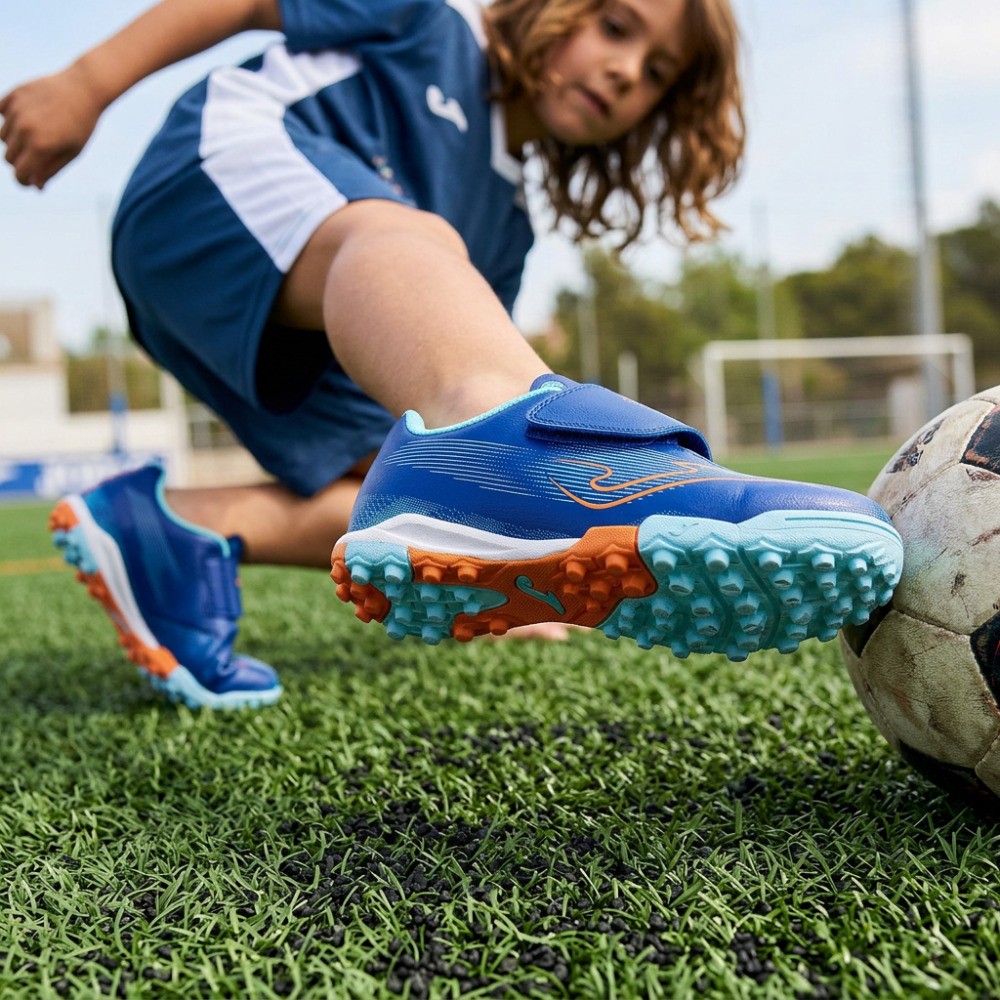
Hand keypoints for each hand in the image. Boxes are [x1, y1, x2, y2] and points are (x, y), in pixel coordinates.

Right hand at [0, 64, 103, 188]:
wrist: (84, 88)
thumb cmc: (82, 125)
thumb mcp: (72, 152)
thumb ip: (51, 170)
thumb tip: (35, 186)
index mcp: (41, 146)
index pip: (20, 174)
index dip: (24, 181)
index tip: (30, 180)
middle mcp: (25, 129)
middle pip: (9, 158)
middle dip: (21, 162)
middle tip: (38, 156)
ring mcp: (17, 111)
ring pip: (2, 137)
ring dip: (15, 142)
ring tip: (36, 135)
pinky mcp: (13, 95)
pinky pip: (1, 114)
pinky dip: (10, 120)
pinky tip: (27, 118)